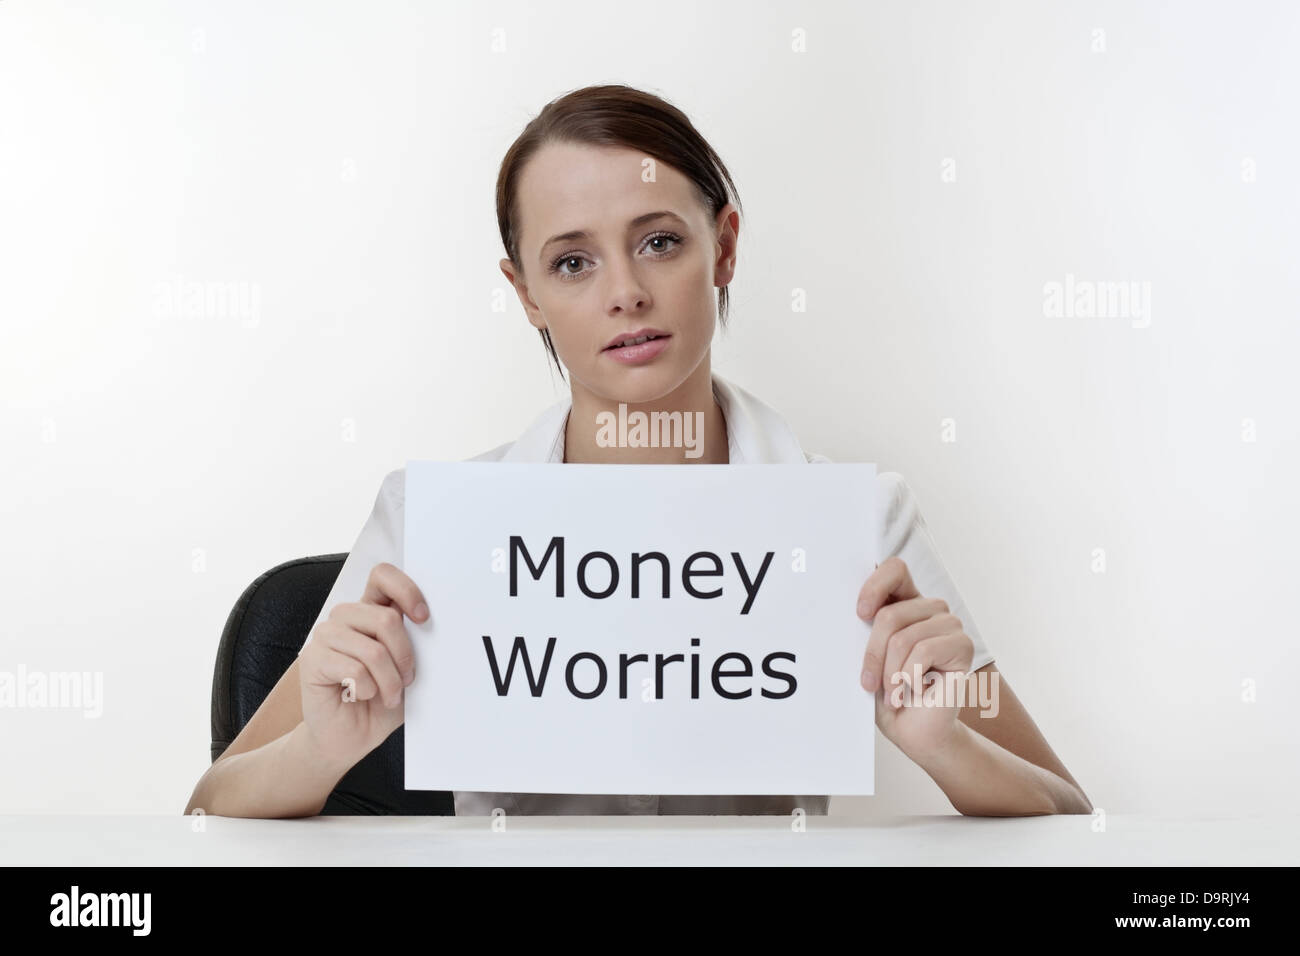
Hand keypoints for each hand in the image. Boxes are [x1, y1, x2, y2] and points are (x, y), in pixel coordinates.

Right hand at [298, 562, 428, 765]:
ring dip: (389, 680)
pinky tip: (361, 697)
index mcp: (370, 611)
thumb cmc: (380, 702)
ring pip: (373, 649)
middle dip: (405, 656)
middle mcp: (346, 617)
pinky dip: (368, 690)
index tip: (423, 618)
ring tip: (387, 695)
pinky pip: (354, 670)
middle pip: (385, 618)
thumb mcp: (406, 670)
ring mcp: (326, 635)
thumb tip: (437, 626)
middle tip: (406, 680)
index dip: (406, 590)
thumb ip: (415, 644)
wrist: (349, 739)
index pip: (383, 576)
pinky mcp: (312, 659)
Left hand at [856, 556, 974, 761]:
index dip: (875, 585)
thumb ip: (864, 629)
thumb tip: (849, 610)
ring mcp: (948, 624)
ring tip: (892, 692)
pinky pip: (922, 651)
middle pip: (889, 615)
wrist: (914, 731)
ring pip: (903, 637)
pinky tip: (909, 691)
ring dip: (890, 672)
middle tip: (868, 683)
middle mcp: (929, 608)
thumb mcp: (868, 657)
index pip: (894, 569)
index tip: (860, 613)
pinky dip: (907, 677)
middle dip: (872, 654)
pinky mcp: (963, 644)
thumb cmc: (888, 693)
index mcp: (904, 602)